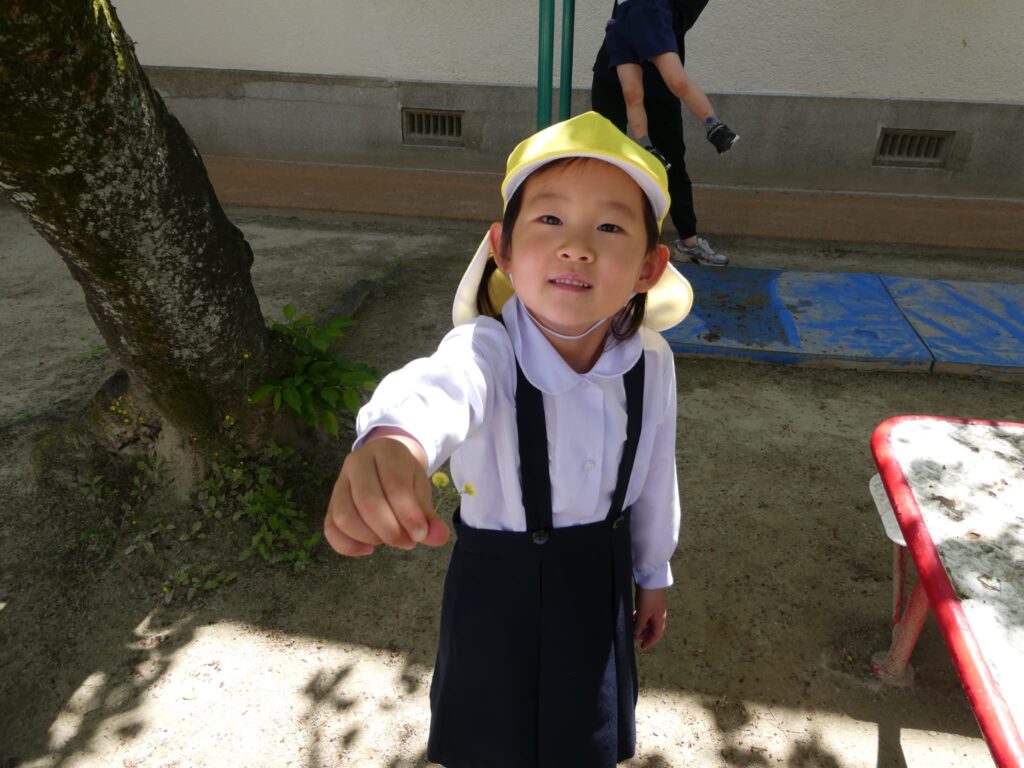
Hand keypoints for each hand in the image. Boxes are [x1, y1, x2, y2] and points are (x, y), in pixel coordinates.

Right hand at [323, 429, 450, 556]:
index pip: (394, 484)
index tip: (421, 534)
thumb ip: (428, 513)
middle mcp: (357, 462)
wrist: (385, 461)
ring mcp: (339, 482)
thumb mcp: (420, 486)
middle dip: (390, 530)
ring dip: (370, 537)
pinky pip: (330, 528)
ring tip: (391, 540)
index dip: (408, 514)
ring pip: (344, 516)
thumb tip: (439, 538)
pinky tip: (368, 549)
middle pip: (367, 502)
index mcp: (386, 451)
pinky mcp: (331, 502)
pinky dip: (347, 545)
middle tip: (408, 541)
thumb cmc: (405, 475)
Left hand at [633, 587, 666, 650]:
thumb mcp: (643, 613)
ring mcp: (653, 609)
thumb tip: (635, 635)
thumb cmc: (648, 598)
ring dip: (639, 626)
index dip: (649, 642)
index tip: (641, 647)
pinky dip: (638, 618)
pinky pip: (643, 615)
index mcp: (659, 619)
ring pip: (647, 622)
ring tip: (631, 626)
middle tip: (633, 635)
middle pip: (652, 629)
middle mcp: (658, 615)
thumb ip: (639, 625)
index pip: (657, 635)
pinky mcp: (648, 603)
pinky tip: (632, 616)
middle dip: (643, 634)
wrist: (650, 580)